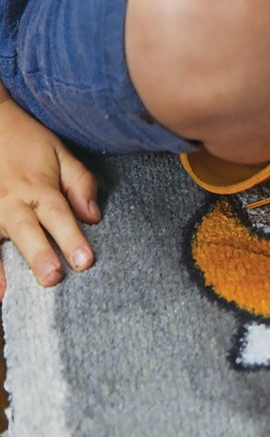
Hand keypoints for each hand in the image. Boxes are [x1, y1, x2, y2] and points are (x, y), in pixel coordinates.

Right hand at [0, 92, 99, 296]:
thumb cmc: (27, 142)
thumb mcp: (60, 153)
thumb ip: (79, 183)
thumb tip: (94, 216)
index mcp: (37, 187)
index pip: (59, 216)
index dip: (72, 239)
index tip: (85, 261)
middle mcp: (10, 202)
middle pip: (26, 231)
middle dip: (39, 255)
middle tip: (52, 278)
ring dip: (1, 269)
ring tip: (8, 294)